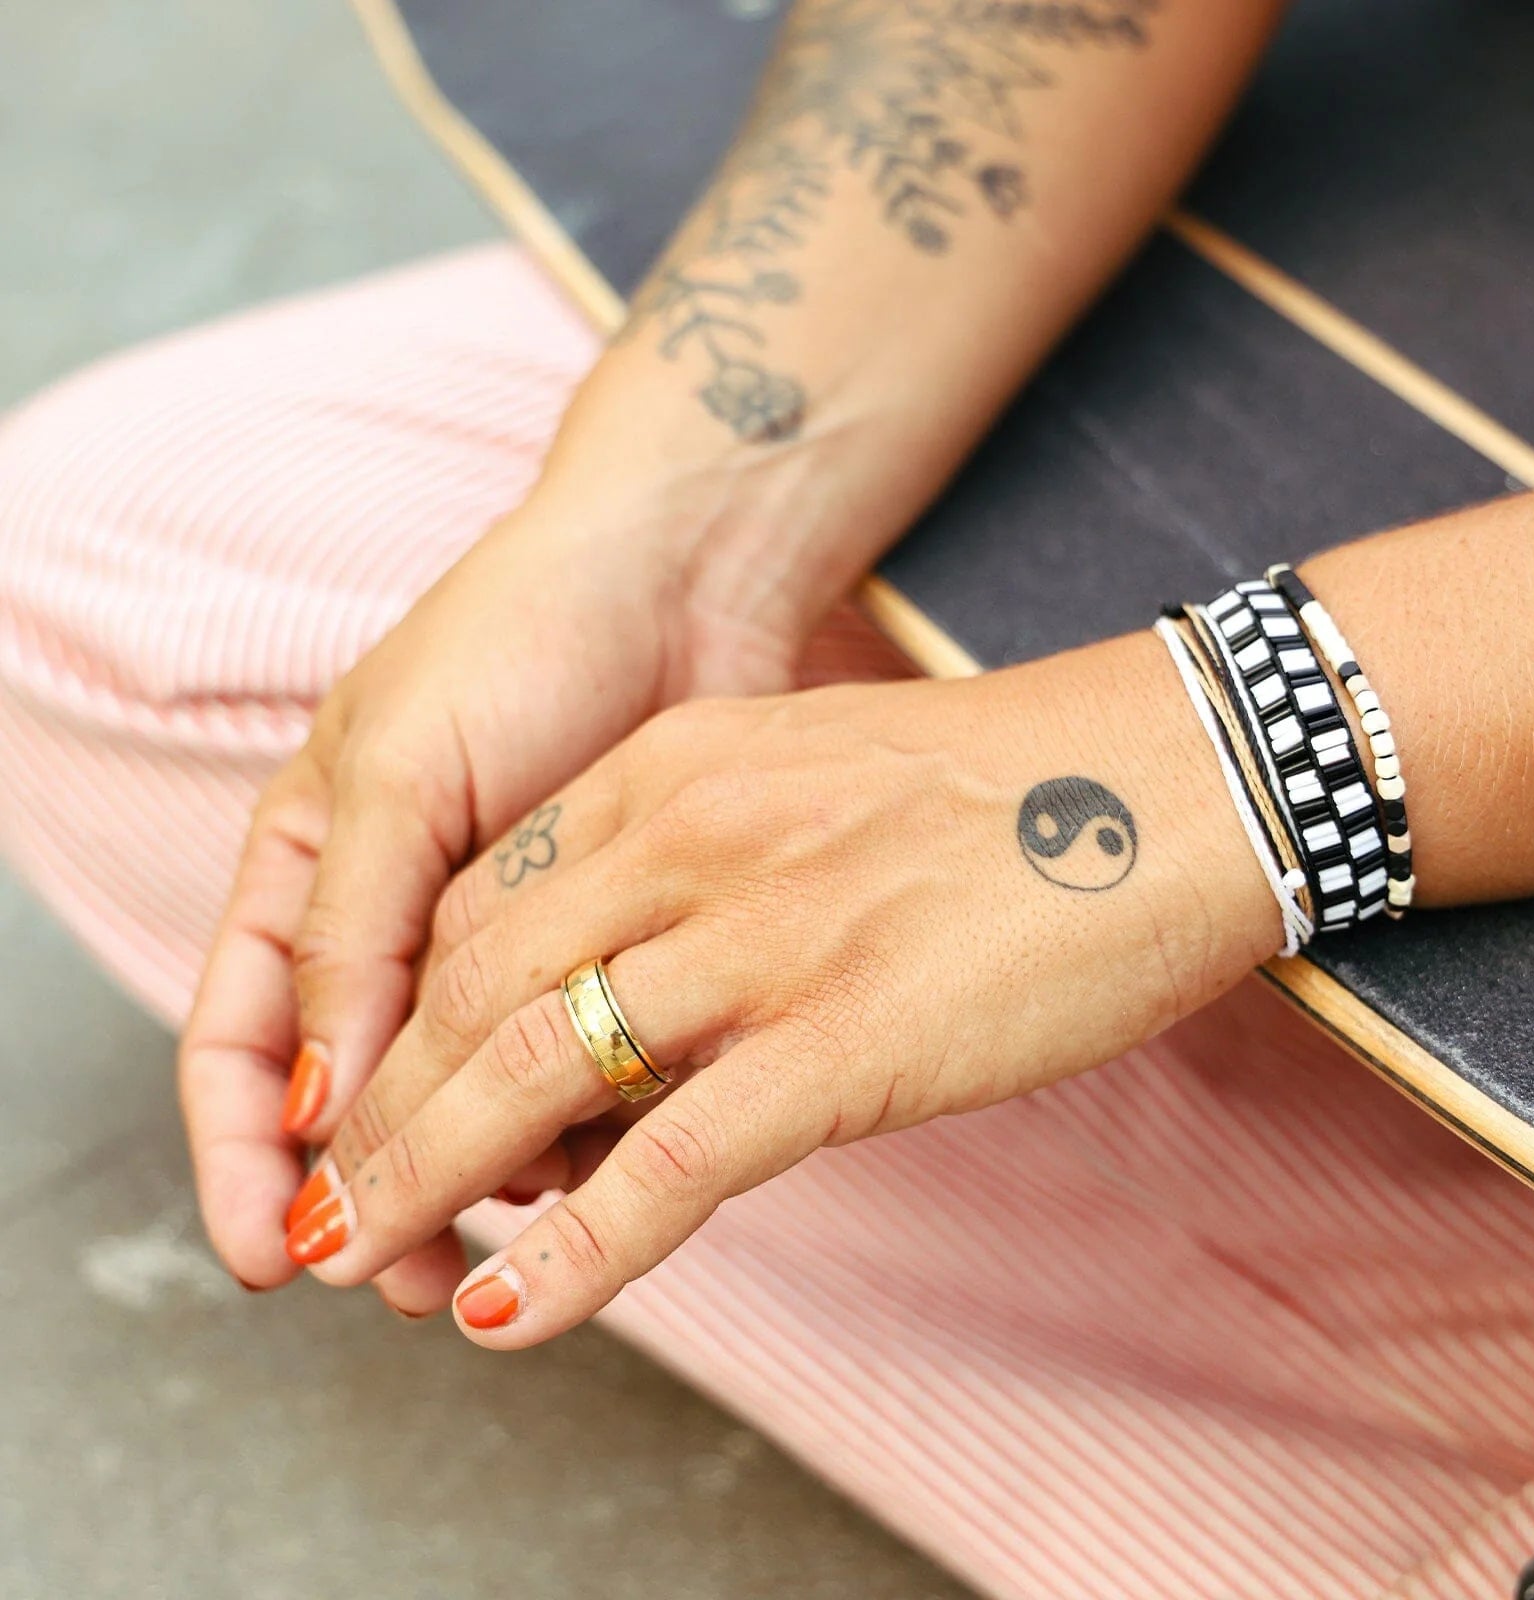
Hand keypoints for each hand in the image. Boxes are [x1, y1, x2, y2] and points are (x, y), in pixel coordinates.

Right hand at [178, 467, 904, 1295]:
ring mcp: (496, 939)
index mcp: (309, 870)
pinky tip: (596, 1149)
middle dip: (364, 1192)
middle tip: (402, 1277)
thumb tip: (320, 1107)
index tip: (273, 1252)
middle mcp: (394, 918)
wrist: (679, 575)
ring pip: (457, 1095)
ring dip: (469, 1168)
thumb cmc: (522, 638)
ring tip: (511, 1216)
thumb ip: (357, 935)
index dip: (243, 1156)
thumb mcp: (407, 772)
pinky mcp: (594, 944)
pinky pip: (563, 1059)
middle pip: (346, 1097)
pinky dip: (566, 1116)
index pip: (239, 1042)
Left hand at [283, 630, 1279, 1344]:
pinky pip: (671, 1164)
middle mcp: (688, 842)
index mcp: (675, 771)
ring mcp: (760, 941)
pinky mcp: (841, 1040)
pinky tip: (510, 1316)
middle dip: (383, 1108)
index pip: (486, 903)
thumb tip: (643, 996)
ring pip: (534, 1074)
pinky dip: (574, 1252)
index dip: (413, 1014)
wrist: (1169, 774)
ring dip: (427, 1181)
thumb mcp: (808, 783)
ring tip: (364, 1261)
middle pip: (473, 989)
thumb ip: (704, 864)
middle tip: (333, 1196)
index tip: (390, 1092)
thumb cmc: (1006, 787)